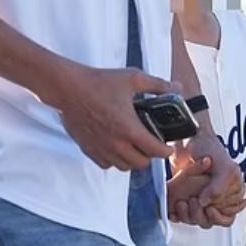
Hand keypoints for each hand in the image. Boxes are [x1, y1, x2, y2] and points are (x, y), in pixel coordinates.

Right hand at [45, 66, 177, 170]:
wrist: (68, 89)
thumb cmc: (99, 83)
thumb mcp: (133, 79)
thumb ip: (158, 85)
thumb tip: (176, 88)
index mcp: (130, 130)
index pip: (156, 152)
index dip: (166, 151)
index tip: (169, 147)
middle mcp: (116, 145)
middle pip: (141, 164)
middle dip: (150, 155)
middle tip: (151, 144)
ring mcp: (101, 149)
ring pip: (124, 167)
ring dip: (133, 159)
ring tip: (135, 146)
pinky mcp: (89, 149)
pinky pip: (107, 164)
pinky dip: (115, 160)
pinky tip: (117, 147)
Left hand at [168, 132, 245, 226]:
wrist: (185, 137)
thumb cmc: (207, 146)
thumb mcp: (223, 165)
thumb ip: (220, 187)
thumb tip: (206, 203)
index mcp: (231, 191)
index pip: (228, 216)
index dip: (218, 215)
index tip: (209, 207)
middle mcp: (217, 197)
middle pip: (212, 221)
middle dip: (202, 215)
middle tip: (194, 201)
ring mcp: (201, 198)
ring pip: (198, 220)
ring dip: (189, 215)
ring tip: (184, 202)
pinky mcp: (185, 198)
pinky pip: (183, 217)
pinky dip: (179, 215)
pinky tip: (177, 205)